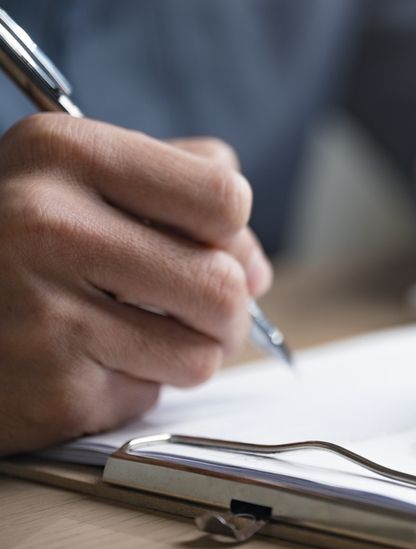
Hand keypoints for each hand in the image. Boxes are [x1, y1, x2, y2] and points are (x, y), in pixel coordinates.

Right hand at [0, 114, 271, 454]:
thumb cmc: (13, 240)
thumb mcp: (76, 176)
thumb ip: (179, 186)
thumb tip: (257, 264)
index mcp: (64, 153)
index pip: (224, 197)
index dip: (232, 230)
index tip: (209, 243)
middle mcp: (45, 225)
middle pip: (225, 284)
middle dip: (227, 309)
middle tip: (196, 309)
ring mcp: (40, 312)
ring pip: (202, 352)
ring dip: (187, 352)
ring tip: (136, 334)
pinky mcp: (46, 389)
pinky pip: (148, 395)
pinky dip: (133, 385)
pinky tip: (84, 362)